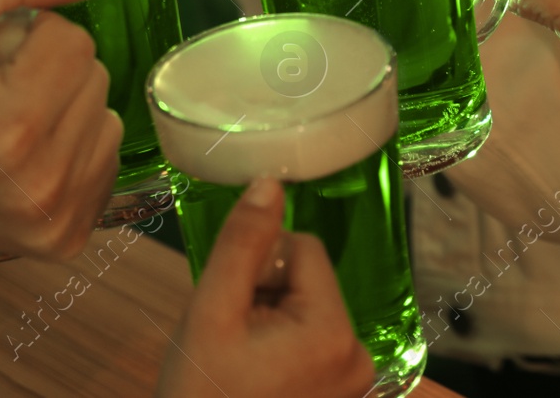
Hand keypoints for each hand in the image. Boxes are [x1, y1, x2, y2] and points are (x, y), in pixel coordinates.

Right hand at [0, 0, 122, 258]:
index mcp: (13, 126)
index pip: (74, 40)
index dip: (29, 37)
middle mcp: (44, 181)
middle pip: (95, 76)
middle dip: (50, 71)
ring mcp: (60, 217)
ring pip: (107, 116)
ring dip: (66, 108)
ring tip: (9, 126)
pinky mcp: (70, 237)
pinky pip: (105, 159)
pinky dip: (73, 148)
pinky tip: (26, 156)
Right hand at [157, 179, 373, 397]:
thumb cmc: (200, 394)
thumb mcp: (212, 312)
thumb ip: (243, 244)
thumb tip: (270, 182)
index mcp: (335, 334)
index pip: (305, 249)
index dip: (260, 263)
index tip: (232, 300)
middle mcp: (359, 358)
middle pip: (307, 280)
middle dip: (264, 293)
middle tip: (230, 332)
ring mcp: (352, 383)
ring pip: (305, 309)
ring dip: (268, 318)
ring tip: (238, 356)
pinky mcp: (338, 396)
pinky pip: (309, 341)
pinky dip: (277, 344)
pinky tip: (250, 371)